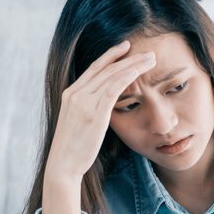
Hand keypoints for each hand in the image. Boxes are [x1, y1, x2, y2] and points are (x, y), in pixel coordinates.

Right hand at [42, 41, 155, 213]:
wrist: (63, 165)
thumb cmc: (73, 149)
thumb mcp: (78, 123)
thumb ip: (88, 110)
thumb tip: (102, 108)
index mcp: (70, 94)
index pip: (93, 69)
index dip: (110, 56)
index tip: (124, 48)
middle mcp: (75, 93)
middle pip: (104, 68)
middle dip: (125, 57)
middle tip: (143, 50)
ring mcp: (83, 101)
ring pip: (111, 75)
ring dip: (133, 64)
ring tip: (150, 59)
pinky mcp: (94, 112)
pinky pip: (113, 89)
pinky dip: (127, 77)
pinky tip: (139, 72)